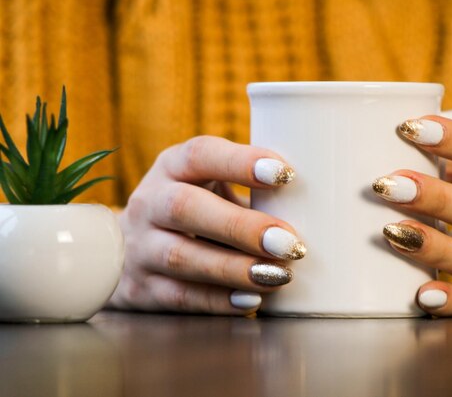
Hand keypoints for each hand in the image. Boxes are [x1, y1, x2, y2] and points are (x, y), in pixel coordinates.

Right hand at [108, 136, 305, 314]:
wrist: (128, 250)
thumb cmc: (194, 209)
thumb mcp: (209, 185)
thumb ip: (249, 188)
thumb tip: (320, 202)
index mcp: (172, 166)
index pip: (200, 154)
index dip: (240, 162)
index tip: (286, 174)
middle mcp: (149, 201)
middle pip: (185, 208)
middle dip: (241, 227)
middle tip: (290, 243)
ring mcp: (140, 246)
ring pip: (181, 256)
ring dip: (234, 268)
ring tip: (279, 275)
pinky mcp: (141, 287)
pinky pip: (179, 296)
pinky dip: (219, 300)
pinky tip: (252, 300)